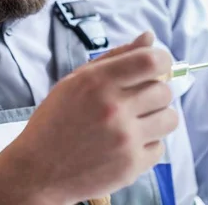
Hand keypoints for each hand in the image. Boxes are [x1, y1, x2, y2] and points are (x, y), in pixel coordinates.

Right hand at [5, 32, 176, 203]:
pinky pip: (160, 147)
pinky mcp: (131, 166)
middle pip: (164, 91)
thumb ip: (116, 57)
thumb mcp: (77, 81)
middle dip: (154, 92)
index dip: (162, 60)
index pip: (151, 61)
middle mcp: (114, 108)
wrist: (38, 171)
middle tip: (136, 101)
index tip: (157, 66)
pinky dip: (147, 145)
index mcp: (98, 82)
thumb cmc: (56, 121)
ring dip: (157, 118)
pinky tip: (126, 144)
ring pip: (170, 118)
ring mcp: (125, 139)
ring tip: (135, 122)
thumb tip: (149, 37)